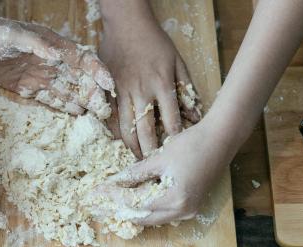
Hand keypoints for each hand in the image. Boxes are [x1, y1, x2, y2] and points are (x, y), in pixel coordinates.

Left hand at [0, 6, 114, 118]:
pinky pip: (50, 98)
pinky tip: (77, 113)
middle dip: (94, 93)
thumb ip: (36, 44)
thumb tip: (56, 54)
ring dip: (83, 102)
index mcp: (53, 46)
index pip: (82, 59)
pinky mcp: (29, 86)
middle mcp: (51, 62)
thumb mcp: (14, 35)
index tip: (109, 86)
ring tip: (97, 116)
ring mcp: (41, 75)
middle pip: (79, 78)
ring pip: (67, 90)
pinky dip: (63, 106)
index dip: (97, 72)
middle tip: (105, 110)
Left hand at [91, 121, 226, 225]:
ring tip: (112, 205)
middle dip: (120, 210)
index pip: (136, 203)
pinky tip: (132, 201)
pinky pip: (163, 213)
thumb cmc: (193, 145)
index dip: (114, 198)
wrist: (222, 139)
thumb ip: (137, 173)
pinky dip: (147, 208)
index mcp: (174, 199)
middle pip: (144, 218)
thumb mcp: (160, 158)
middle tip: (100, 205)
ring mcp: (189, 211)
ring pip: (153, 218)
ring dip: (133, 211)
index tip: (98, 192)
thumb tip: (115, 182)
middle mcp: (182, 211)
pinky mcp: (191, 206)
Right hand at [99, 12, 199, 157]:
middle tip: (154, 166)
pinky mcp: (107, 91)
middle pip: (146, 131)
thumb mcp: (178, 62)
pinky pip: (110, 118)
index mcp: (161, 85)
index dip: (174, 140)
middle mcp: (141, 92)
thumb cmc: (155, 43)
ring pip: (126, 128)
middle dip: (150, 152)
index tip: (176, 154)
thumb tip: (195, 115)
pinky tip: (121, 143)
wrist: (127, 25)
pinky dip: (116, 133)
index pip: (171, 121)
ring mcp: (122, 92)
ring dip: (132, 147)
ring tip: (138, 159)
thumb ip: (186, 89)